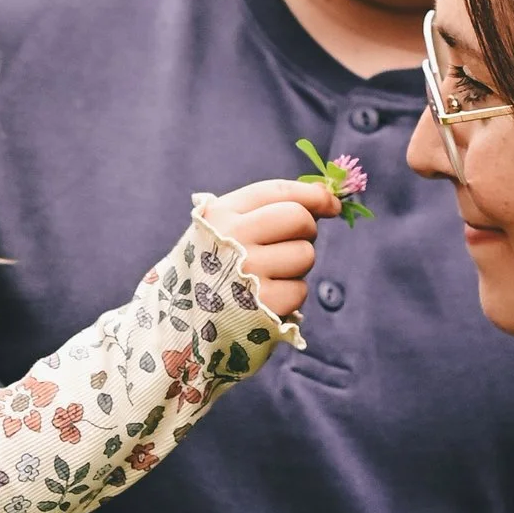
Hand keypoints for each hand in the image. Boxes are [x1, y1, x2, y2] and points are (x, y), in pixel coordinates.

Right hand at [203, 176, 335, 322]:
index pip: (278, 191)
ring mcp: (248, 271)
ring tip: (270, 275)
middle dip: (305, 231)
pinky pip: (300, 289)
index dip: (313, 195)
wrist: (181, 321)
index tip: (331, 205)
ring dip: (297, 266)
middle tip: (290, 244)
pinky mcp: (263, 304)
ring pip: (305, 254)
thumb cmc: (214, 268)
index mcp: (221, 213)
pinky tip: (268, 298)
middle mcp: (232, 237)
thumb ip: (267, 208)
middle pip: (298, 218)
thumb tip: (328, 197)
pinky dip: (291, 295)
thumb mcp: (225, 228)